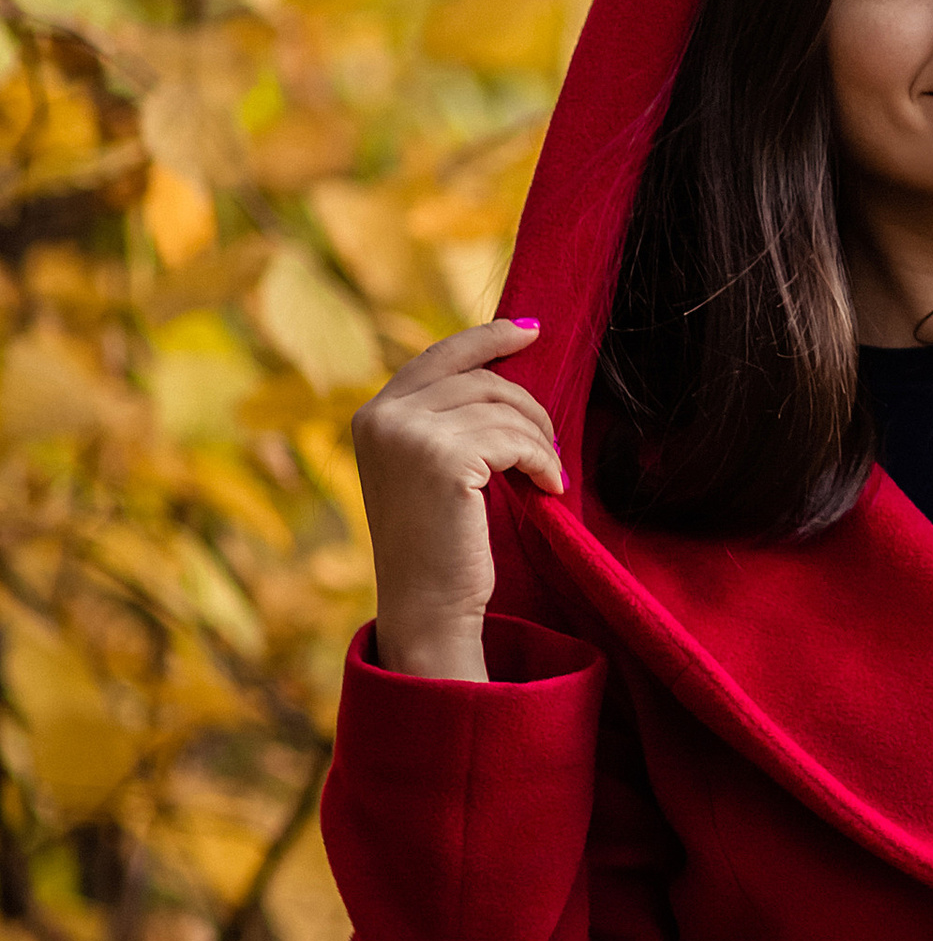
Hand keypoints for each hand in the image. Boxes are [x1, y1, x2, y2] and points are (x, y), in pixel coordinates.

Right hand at [350, 319, 559, 682]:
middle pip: (479, 377)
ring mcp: (409, 435)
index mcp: (372, 414)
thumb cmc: (437, 544)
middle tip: (551, 439)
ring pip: (503, 409)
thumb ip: (445, 418)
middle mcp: (382, 417)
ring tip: (547, 473)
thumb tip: (501, 368)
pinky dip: (543, 461)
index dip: (489, 337)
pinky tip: (549, 488)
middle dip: (527, 404)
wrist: (427, 609)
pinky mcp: (444, 458)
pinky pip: (517, 440)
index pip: (440, 356)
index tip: (532, 330)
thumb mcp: (427, 467)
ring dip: (538, 440)